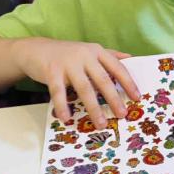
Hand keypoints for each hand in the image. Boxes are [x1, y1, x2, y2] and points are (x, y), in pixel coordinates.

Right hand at [11, 38, 139, 126]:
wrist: (35, 49)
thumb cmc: (67, 54)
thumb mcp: (89, 51)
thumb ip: (109, 55)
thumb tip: (131, 58)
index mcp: (97, 51)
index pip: (117, 67)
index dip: (128, 83)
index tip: (137, 98)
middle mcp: (85, 55)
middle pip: (103, 79)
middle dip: (114, 98)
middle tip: (122, 114)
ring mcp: (68, 63)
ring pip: (84, 88)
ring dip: (93, 108)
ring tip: (101, 123)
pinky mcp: (51, 71)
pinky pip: (58, 92)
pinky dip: (63, 106)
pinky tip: (67, 118)